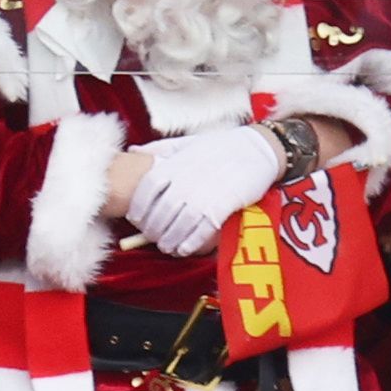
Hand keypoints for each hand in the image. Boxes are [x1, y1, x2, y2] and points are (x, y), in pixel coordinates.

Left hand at [126, 125, 281, 255]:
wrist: (257, 150)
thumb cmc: (221, 146)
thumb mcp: (187, 142)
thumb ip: (159, 149)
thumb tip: (133, 150)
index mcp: (174, 165)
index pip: (146, 191)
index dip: (138, 209)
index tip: (137, 221)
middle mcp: (185, 181)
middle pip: (160, 213)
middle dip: (153, 230)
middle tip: (153, 238)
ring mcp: (203, 195)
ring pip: (178, 225)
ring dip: (169, 240)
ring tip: (167, 246)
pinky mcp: (222, 207)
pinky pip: (201, 231)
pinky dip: (190, 243)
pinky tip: (185, 248)